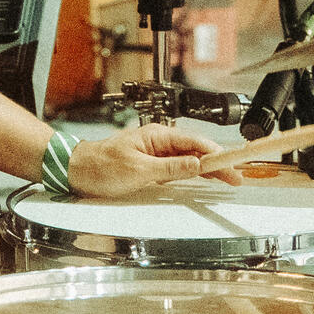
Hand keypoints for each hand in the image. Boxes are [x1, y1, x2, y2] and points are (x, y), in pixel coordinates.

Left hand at [66, 124, 242, 197]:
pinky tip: (203, 177)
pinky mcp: (151, 165)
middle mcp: (158, 141)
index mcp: (156, 136)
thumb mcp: (138, 170)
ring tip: (227, 177)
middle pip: (194, 151)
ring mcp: (155, 153)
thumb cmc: (101, 166)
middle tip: (236, 177)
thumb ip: (170, 167)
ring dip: (207, 168)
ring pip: (188, 160)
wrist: (77, 170)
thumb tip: (197, 165)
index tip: (232, 163)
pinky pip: (177, 167)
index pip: (193, 142)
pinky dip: (192, 173)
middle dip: (216, 163)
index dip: (216, 153)